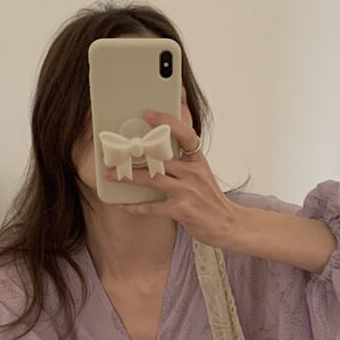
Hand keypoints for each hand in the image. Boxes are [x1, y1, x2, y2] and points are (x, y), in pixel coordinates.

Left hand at [101, 109, 236, 248]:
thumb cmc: (211, 201)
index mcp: (198, 161)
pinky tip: (121, 205)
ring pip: (152, 179)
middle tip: (113, 152)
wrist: (230, 225)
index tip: (148, 114)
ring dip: (127, 178)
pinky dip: (134, 207)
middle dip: (134, 155)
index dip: (167, 121)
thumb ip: (183, 165)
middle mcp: (193, 173)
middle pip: (160, 158)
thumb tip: (157, 157)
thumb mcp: (202, 175)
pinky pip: (152, 207)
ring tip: (110, 176)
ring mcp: (188, 191)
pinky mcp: (182, 210)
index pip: (185, 133)